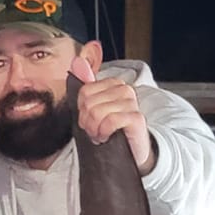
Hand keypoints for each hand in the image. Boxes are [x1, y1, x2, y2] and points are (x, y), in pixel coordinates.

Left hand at [71, 52, 155, 175]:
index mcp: (114, 84)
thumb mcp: (94, 110)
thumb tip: (77, 61)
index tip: (88, 122)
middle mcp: (124, 90)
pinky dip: (104, 132)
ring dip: (95, 130)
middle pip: (89, 103)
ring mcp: (132, 103)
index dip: (82, 111)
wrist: (132, 153)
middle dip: (87, 123)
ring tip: (101, 135)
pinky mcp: (136, 118)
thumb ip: (87, 87)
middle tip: (95, 132)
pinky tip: (107, 137)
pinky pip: (110, 121)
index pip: (84, 92)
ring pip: (97, 112)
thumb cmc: (112, 132)